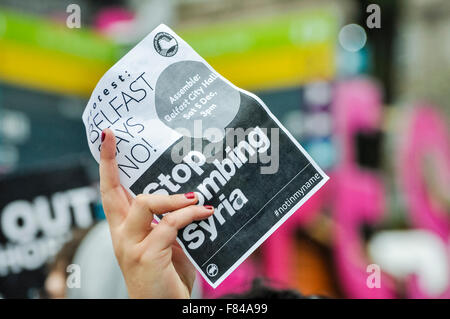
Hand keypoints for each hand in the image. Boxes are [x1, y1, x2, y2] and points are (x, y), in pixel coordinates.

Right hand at [99, 128, 213, 297]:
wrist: (166, 309)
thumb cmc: (167, 276)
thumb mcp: (166, 244)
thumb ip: (169, 222)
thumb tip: (190, 197)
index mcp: (124, 229)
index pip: (111, 191)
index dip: (107, 164)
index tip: (107, 137)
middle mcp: (121, 235)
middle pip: (112, 191)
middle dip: (112, 160)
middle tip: (115, 136)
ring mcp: (131, 245)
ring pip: (145, 203)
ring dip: (173, 197)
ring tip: (196, 197)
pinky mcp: (147, 255)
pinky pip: (171, 223)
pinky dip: (191, 214)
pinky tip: (207, 212)